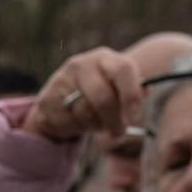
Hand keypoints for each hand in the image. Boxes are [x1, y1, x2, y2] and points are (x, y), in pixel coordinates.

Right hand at [24, 47, 145, 144]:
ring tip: (95, 122)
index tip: (135, 117)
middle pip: (103, 98)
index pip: (122, 70)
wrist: (61, 97)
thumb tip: (144, 93)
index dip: (131, 96)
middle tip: (118, 132)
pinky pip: (68, 122)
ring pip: (85, 114)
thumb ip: (134, 91)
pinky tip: (76, 122)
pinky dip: (76, 128)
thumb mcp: (118, 87)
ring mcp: (62, 80)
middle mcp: (82, 65)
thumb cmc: (99, 93)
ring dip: (95, 125)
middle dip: (113, 120)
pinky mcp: (47, 98)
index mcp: (105, 58)